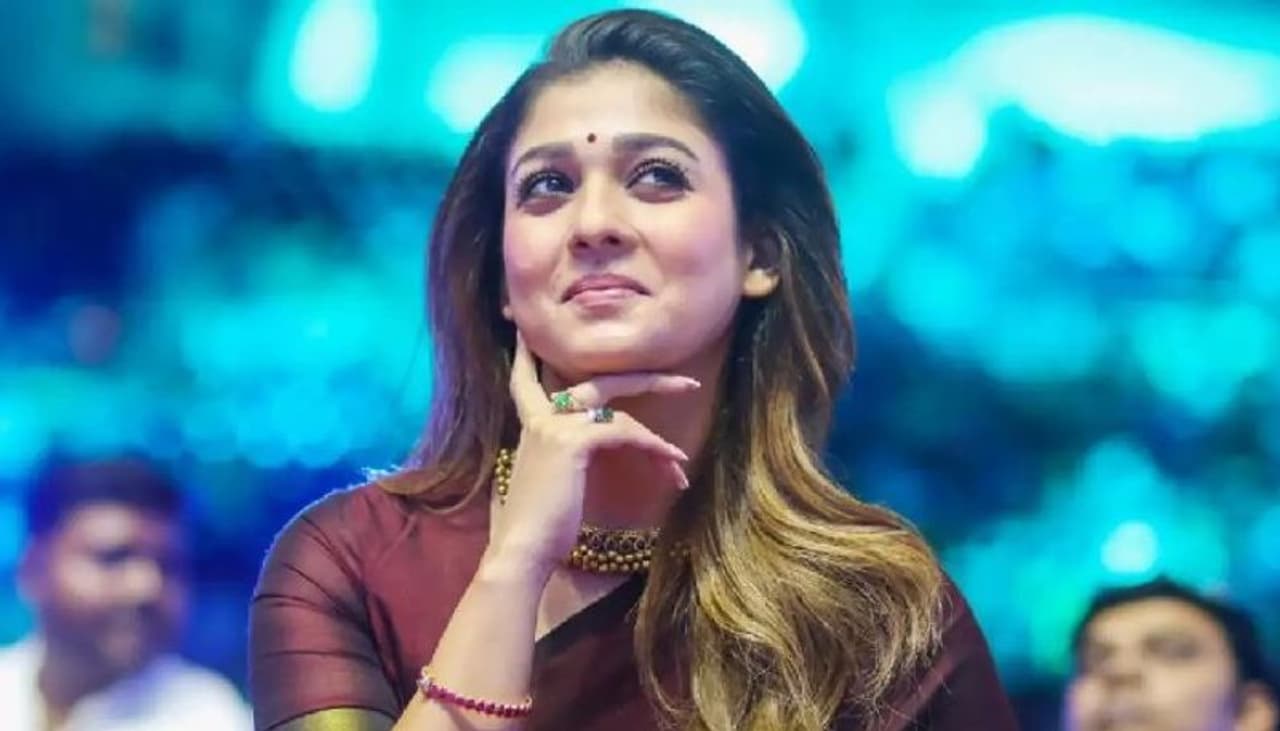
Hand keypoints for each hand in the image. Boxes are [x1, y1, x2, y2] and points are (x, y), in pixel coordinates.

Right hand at [485, 333, 697, 577]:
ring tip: (680, 462)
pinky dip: (653, 448)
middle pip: (599, 383)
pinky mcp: (573, 441)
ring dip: (656, 441)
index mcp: (531, 426)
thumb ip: (570, 454)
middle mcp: (540, 418)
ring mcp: (555, 425)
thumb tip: (602, 443)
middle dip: (648, 380)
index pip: (526, 382)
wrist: (522, 550)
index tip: (525, 333)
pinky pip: (624, 433)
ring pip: (620, 414)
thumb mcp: (556, 481)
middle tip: (688, 383)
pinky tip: (672, 464)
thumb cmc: (539, 528)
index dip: (528, 357)